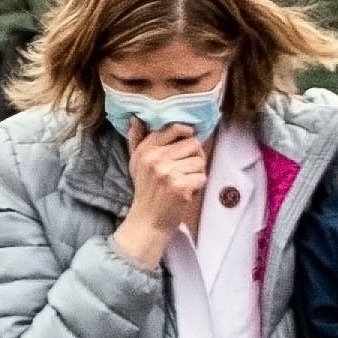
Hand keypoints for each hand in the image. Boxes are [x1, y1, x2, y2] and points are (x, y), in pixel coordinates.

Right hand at [112, 117, 206, 266]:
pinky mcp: (180, 186)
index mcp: (146, 149)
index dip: (187, 134)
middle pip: (193, 144)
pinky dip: (198, 186)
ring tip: (185, 181)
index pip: (173, 129)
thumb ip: (137, 140)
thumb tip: (135, 118)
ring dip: (197, 172)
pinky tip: (187, 191)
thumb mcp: (136, 163)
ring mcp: (167, 172)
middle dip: (195, 157)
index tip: (188, 142)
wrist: (148, 220)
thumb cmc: (146, 190)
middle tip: (186, 169)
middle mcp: (155, 158)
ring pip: (200, 161)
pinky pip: (202, 177)